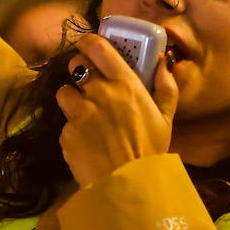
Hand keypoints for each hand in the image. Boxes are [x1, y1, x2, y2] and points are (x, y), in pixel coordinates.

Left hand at [54, 33, 178, 186]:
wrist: (129, 186)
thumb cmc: (151, 151)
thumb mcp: (165, 117)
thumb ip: (165, 86)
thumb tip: (163, 61)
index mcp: (124, 84)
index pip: (97, 48)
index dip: (88, 43)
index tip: (88, 46)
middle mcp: (99, 92)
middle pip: (76, 65)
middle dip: (80, 71)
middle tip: (88, 83)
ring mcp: (79, 112)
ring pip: (64, 92)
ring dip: (72, 99)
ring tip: (85, 114)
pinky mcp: (66, 133)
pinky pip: (65, 123)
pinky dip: (73, 129)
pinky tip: (87, 141)